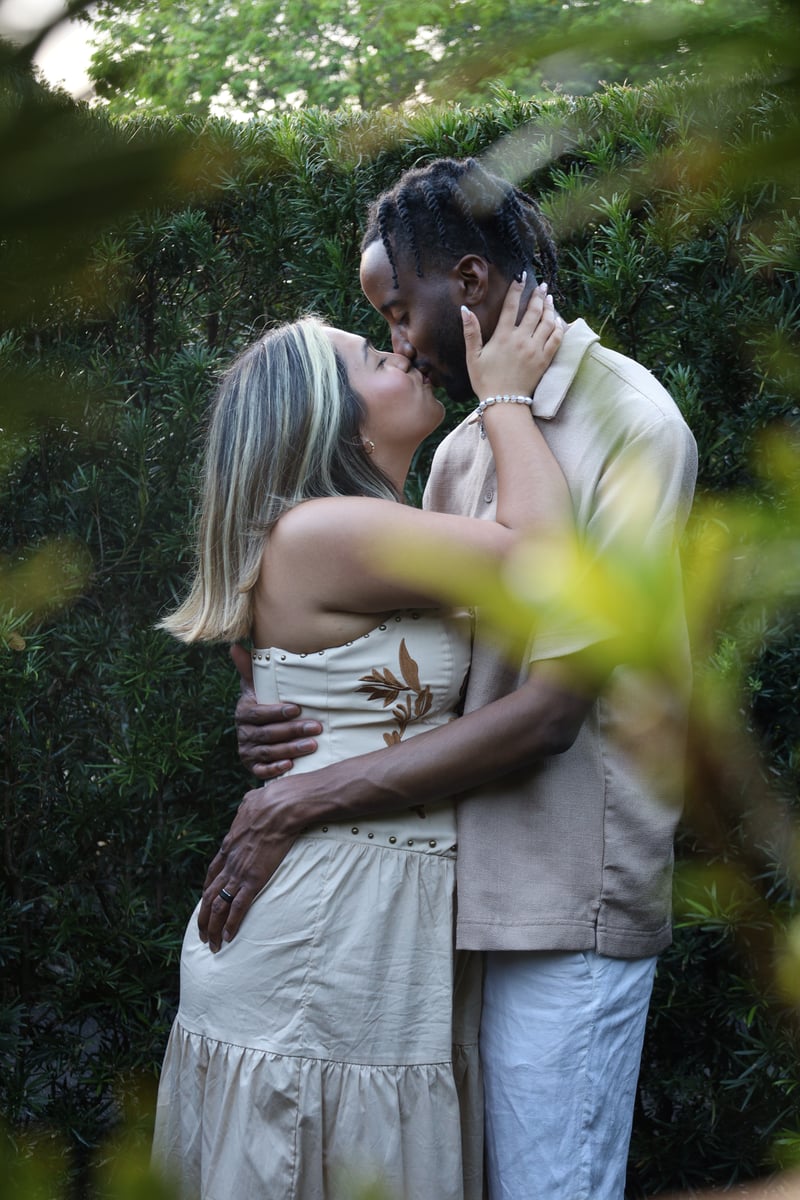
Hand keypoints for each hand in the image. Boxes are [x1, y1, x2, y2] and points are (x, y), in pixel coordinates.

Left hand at [198, 777, 299, 951]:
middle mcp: (229, 862)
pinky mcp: (253, 880)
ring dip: (213, 926)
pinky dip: (230, 924)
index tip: (206, 902)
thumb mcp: (251, 801)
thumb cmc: (270, 800)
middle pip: (208, 894)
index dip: (208, 890)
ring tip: (211, 943)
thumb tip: (251, 801)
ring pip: (218, 906)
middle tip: (202, 933)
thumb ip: (248, 806)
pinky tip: (227, 938)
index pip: (212, 873)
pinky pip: (238, 908)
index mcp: (228, 845)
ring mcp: (239, 872)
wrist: (280, 806)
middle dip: (203, 916)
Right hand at [231, 643, 321, 780]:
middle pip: (267, 734)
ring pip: (268, 752)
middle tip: (316, 728)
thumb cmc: (263, 702)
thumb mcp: (256, 686)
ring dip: (291, 749)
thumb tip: (234, 645)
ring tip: (313, 745)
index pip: (259, 713)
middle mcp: (243, 733)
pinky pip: (261, 771)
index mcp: (243, 712)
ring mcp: (247, 751)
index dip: (277, 712)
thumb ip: (249, 668)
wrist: (259, 730)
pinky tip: (290, 766)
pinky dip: (275, 769)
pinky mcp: (252, 767)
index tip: (297, 709)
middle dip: (293, 731)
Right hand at [464, 275, 562, 400]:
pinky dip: (558, 327)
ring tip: (549, 298)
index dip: (516, 290)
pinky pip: (556, 338)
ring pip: (547, 322)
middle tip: (541, 285)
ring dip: (549, 308)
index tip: (521, 277)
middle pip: (533, 311)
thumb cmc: (485, 380)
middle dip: (538, 295)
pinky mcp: (544, 360)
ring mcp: (535, 349)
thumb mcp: (473, 357)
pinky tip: (557, 320)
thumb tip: (465, 310)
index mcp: (503, 337)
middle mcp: (521, 340)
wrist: (504, 403)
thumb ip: (471, 332)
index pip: (511, 306)